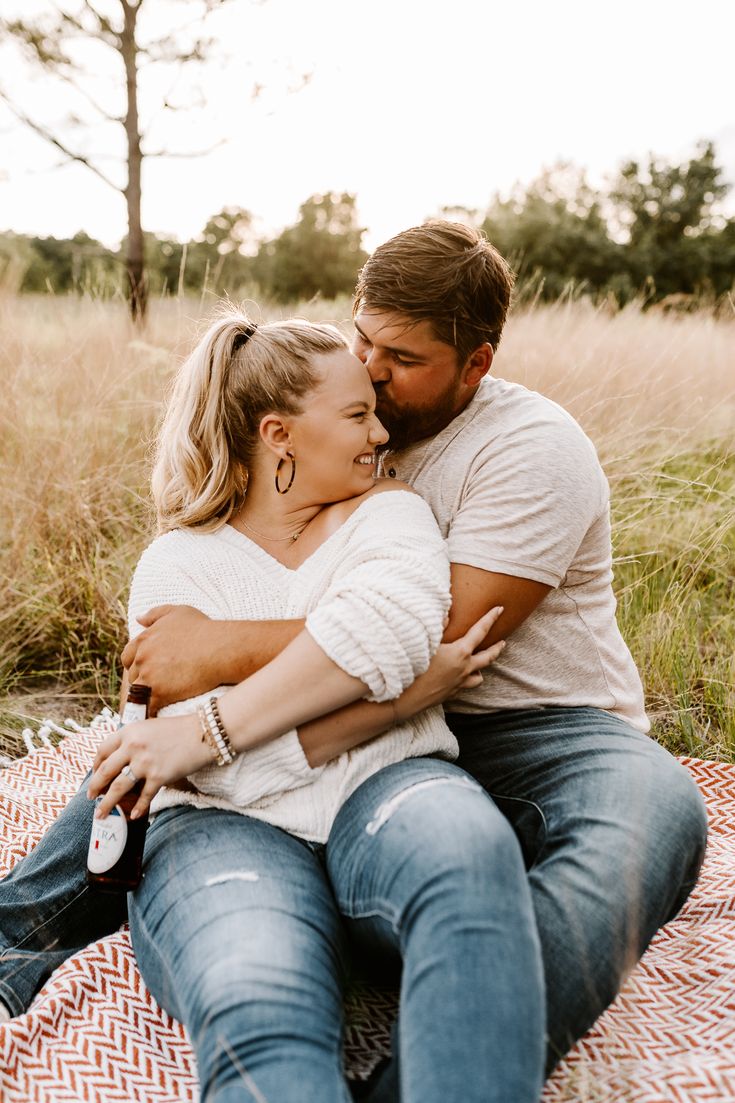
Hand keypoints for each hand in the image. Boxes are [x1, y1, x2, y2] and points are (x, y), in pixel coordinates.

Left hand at [88, 712, 208, 819]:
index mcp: (129, 731)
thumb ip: (135, 740)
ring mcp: (145, 763)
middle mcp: (133, 747)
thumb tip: (122, 758)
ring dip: (107, 804)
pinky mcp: (159, 776)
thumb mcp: (150, 727)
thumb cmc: (180, 729)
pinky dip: (138, 808)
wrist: (204, 732)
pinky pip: (144, 797)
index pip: (102, 750)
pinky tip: (134, 815)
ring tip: (100, 814)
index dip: (95, 764)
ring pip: (118, 788)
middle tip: (90, 797)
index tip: (95, 773)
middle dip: (95, 787)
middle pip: (105, 771)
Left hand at [121, 605, 219, 714]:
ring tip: (153, 703)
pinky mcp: (159, 693)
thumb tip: (138, 619)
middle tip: (156, 685)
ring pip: (137, 691)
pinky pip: (146, 706)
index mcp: (144, 639)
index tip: (147, 670)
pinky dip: (148, 712)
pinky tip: (155, 715)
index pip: (128, 656)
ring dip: (144, 696)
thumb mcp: (178, 612)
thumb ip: (156, 614)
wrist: (219, 649)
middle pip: (133, 675)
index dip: (136, 664)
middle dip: (142, 680)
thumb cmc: (203, 629)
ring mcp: (149, 676)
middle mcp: (142, 657)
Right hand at [395, 607, 504, 722]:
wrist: (405, 697)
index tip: (500, 609)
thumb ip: (438, 626)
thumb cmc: (414, 666)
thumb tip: (445, 615)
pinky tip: (459, 678)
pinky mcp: (451, 695)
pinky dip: (466, 681)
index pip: (480, 631)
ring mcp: (459, 684)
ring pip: (479, 677)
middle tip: (503, 642)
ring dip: (481, 669)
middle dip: (496, 649)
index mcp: (460, 652)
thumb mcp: (425, 641)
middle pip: (488, 658)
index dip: (490, 619)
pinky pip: (465, 687)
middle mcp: (464, 668)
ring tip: (479, 665)